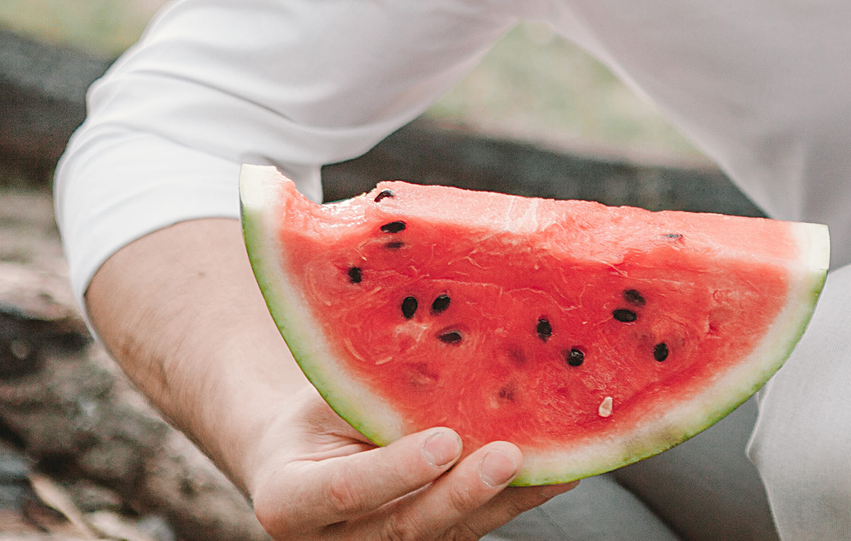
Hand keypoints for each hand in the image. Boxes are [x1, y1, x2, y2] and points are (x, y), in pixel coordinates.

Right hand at [243, 392, 567, 540]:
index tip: (444, 441)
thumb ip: (367, 383)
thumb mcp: (323, 393)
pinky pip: (477, 528)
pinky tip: (560, 467)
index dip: (395, 470)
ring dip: (506, 498)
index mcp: (289, 500)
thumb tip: (438, 331)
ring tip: (554, 460)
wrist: (301, 460)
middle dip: (462, 492)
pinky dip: (520, 499)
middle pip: (406, 524)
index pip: (343, 491)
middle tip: (508, 456)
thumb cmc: (313, 415)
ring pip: (451, 532)